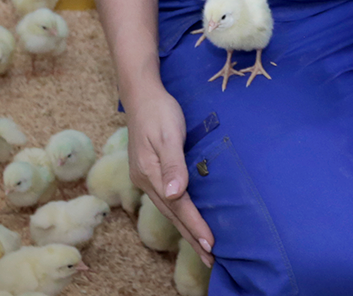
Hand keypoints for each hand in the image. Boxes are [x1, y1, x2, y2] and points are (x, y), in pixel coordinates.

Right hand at [125, 86, 214, 266]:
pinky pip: (167, 200)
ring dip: (186, 229)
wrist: (142, 93)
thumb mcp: (169, 134)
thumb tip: (175, 194)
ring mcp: (146, 176)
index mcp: (150, 173)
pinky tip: (187, 220)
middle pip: (172, 215)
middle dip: (191, 237)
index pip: (178, 206)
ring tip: (202, 247)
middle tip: (211, 259)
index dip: (195, 226)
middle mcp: (145, 180)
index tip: (210, 245)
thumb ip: (173, 164)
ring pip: (169, 209)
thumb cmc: (160, 111)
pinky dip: (179, 214)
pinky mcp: (149, 171)